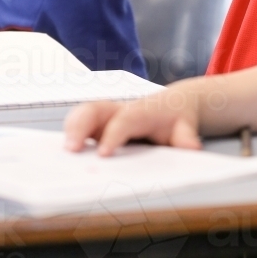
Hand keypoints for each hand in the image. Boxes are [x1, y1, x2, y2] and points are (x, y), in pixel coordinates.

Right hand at [64, 88, 201, 156]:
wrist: (176, 104)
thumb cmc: (177, 117)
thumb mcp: (186, 126)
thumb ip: (186, 136)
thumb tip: (191, 147)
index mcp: (141, 111)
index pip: (123, 120)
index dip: (113, 135)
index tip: (104, 153)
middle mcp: (120, 110)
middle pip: (95, 108)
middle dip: (80, 125)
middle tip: (72, 148)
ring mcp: (109, 116)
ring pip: (84, 113)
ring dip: (71, 128)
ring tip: (64, 151)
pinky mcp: (101, 125)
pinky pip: (81, 123)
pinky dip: (71, 133)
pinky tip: (64, 152)